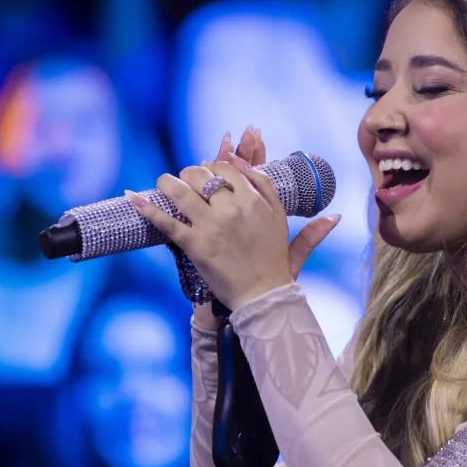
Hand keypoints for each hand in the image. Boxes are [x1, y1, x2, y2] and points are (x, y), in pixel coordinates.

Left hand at [135, 127, 339, 323]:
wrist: (262, 300)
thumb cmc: (275, 269)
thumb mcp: (291, 239)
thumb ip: (309, 223)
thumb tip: (334, 215)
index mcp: (256, 201)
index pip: (227, 168)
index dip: (213, 167)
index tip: (207, 173)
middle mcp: (235, 208)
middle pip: (201, 174)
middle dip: (189, 174)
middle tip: (183, 182)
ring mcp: (213, 225)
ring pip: (180, 190)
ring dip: (166, 183)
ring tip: (162, 184)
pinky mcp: (195, 245)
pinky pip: (167, 221)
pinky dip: (146, 209)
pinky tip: (131, 197)